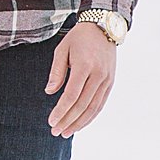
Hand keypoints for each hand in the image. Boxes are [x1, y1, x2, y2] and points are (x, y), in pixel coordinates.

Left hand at [45, 21, 115, 135]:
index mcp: (85, 65)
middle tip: (56, 132)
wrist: (104, 26)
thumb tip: (49, 92)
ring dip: (79, 122)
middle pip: (82, 105)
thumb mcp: (62, 50)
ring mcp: (107, 79)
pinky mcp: (111, 82)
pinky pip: (101, 103)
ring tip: (66, 132)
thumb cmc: (79, 38)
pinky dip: (91, 116)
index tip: (51, 122)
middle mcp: (98, 74)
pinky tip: (80, 123)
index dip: (61, 110)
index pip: (72, 95)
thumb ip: (56, 72)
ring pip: (93, 107)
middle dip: (68, 121)